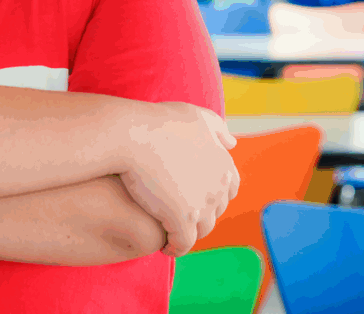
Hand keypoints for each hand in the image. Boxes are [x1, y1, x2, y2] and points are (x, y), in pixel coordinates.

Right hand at [119, 102, 238, 257]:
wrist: (131, 134)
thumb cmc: (157, 121)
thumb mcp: (195, 115)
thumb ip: (217, 128)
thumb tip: (232, 143)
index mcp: (224, 164)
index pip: (230, 189)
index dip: (212, 193)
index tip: (195, 195)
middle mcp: (219, 186)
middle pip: (216, 211)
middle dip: (202, 214)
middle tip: (181, 215)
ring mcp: (202, 205)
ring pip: (202, 230)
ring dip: (189, 233)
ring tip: (172, 232)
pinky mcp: (182, 220)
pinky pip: (183, 244)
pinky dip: (175, 248)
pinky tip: (164, 246)